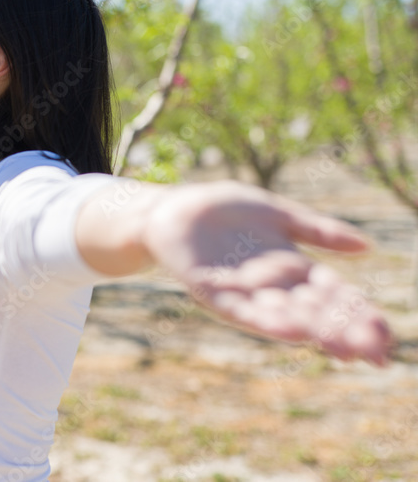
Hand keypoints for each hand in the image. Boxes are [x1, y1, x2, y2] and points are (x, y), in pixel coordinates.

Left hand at [142, 180, 394, 365]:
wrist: (174, 209)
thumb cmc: (226, 211)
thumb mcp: (279, 214)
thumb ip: (318, 231)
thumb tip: (368, 247)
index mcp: (294, 268)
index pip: (335, 296)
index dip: (360, 315)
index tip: (386, 337)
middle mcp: (272, 286)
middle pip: (315, 312)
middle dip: (344, 331)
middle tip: (374, 352)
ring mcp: (243, 291)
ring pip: (283, 316)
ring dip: (311, 331)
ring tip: (340, 347)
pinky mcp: (212, 290)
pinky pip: (241, 310)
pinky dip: (265, 321)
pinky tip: (289, 331)